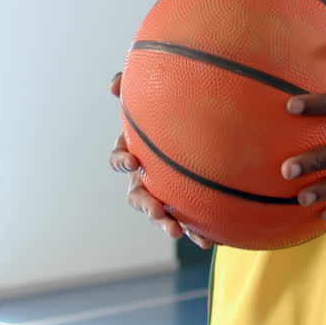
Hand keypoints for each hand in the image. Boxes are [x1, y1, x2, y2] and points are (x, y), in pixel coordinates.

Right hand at [109, 72, 213, 249]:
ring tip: (177, 231)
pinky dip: (197, 231)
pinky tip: (210, 240)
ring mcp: (168, 189)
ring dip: (165, 223)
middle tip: (156, 209)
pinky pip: (191, 219)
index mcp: (137, 150)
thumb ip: (134, 84)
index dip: (122, 161)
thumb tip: (113, 85)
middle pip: (137, 193)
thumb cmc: (175, 102)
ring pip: (160, 211)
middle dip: (144, 204)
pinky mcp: (189, 201)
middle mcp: (148, 174)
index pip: (120, 158)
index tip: (133, 160)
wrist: (212, 120)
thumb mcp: (156, 89)